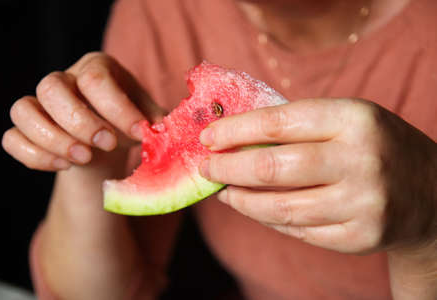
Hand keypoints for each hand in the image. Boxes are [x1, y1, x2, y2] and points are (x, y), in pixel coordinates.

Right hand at [1, 52, 170, 299]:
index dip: (117, 107)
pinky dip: (33, 154)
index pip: (97, 78)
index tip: (139, 134)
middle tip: (106, 145)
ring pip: (24, 110)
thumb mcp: (149, 121)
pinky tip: (62, 167)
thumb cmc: (129, 126)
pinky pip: (11, 137)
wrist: (106, 144)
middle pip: (52, 87)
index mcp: (98, 70)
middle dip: (81, 120)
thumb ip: (162, 125)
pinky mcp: (26, 129)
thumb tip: (189, 135)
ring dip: (53, 138)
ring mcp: (40, 104)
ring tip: (83, 159)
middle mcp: (65, 80)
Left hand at [199, 98, 435, 254]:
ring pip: (279, 207)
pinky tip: (253, 207)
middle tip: (206, 167)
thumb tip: (235, 137)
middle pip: (272, 167)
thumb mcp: (346, 120)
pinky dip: (267, 218)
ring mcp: (362, 204)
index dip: (235, 130)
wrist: (431, 192)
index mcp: (355, 119)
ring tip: (223, 190)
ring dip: (240, 199)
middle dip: (228, 168)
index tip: (207, 136)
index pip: (278, 123)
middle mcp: (361, 161)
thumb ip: (297, 127)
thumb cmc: (376, 146)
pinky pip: (296, 230)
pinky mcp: (359, 237)